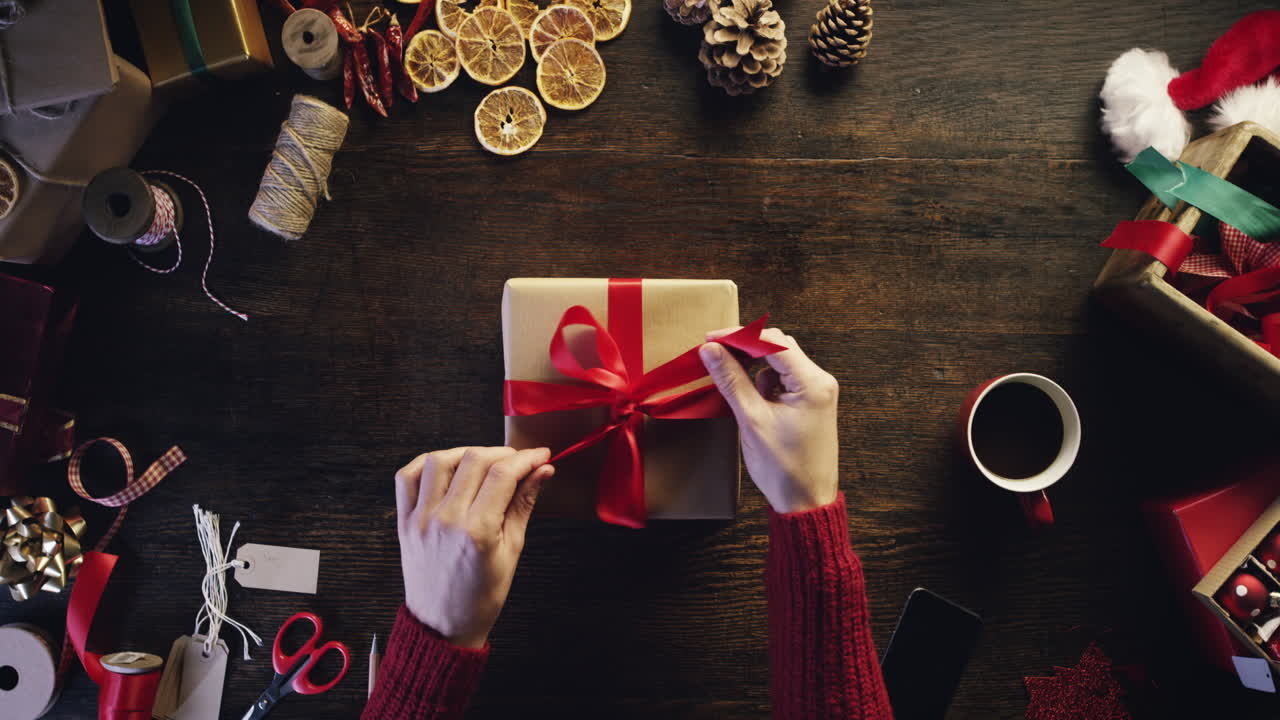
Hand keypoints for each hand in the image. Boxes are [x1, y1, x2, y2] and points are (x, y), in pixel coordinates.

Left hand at [394, 446, 553, 647]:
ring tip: (483, 463)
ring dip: (466, 453)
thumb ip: (524, 505)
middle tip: (517, 461)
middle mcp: (445, 521)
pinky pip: (407, 477)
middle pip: (474, 460)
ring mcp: (420, 519)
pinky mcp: (404, 522)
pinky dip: (427, 464)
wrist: (442, 627)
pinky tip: (448, 467)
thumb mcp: (512, 551)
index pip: (503, 475)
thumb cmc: (480, 597)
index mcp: (476, 532)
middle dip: (502, 453)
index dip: (526, 458)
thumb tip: (542, 471)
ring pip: (439, 461)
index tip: (540, 455)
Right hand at [699, 329, 838, 513]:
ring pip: (780, 361)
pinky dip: (762, 381)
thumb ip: (731, 380)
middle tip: (714, 353)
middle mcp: (819, 381)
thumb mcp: (752, 420)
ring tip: (729, 378)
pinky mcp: (810, 401)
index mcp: (812, 383)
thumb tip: (711, 351)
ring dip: (753, 364)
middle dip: (745, 347)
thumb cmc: (785, 468)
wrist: (806, 501)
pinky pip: (783, 378)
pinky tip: (749, 397)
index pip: (773, 342)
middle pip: (778, 346)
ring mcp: (816, 391)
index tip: (711, 340)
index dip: (739, 336)